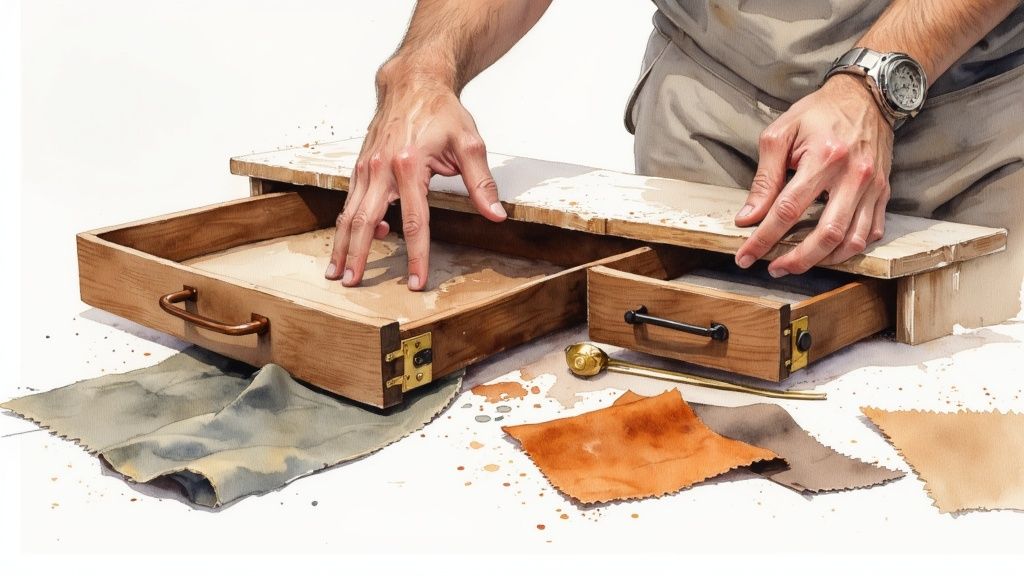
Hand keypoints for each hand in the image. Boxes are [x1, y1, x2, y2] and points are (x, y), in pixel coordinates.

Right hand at [325, 63, 505, 290]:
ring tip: (337, 272)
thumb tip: (496, 215)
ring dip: (342, 244)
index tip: (417, 282)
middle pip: (366, 221)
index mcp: (410, 165)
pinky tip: (353, 242)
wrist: (413, 82)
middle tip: (353, 284)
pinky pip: (350, 201)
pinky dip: (349, 224)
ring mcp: (366, 167)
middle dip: (359, 256)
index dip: (417, 256)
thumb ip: (481, 183)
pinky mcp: (360, 166)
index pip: (414, 221)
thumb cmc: (441, 111)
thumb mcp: (470, 143)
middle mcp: (381, 168)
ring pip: (349, 213)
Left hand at [733, 74, 893, 276]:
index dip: (764, 238)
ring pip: (852, 240)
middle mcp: (854, 175)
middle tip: (773, 268)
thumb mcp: (780, 135)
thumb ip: (764, 178)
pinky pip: (871, 232)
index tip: (745, 255)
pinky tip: (829, 251)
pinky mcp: (884, 192)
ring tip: (798, 263)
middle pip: (827, 234)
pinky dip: (850, 249)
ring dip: (823, 260)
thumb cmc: (818, 113)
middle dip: (797, 259)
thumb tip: (748, 217)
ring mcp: (873, 186)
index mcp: (824, 158)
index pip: (788, 210)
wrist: (866, 96)